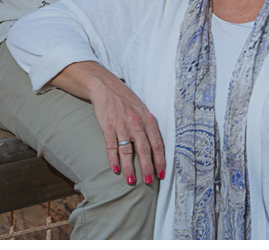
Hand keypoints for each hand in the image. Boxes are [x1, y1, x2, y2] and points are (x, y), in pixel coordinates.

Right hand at [60, 61, 164, 185]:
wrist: (106, 87)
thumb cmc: (127, 100)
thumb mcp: (142, 110)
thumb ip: (148, 126)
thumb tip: (155, 146)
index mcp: (148, 119)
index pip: (157, 143)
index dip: (160, 159)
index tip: (162, 173)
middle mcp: (137, 123)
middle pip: (145, 149)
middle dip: (148, 167)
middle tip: (149, 181)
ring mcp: (121, 125)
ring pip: (127, 151)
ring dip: (130, 167)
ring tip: (131, 181)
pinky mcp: (107, 127)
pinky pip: (111, 146)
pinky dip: (114, 159)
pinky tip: (116, 170)